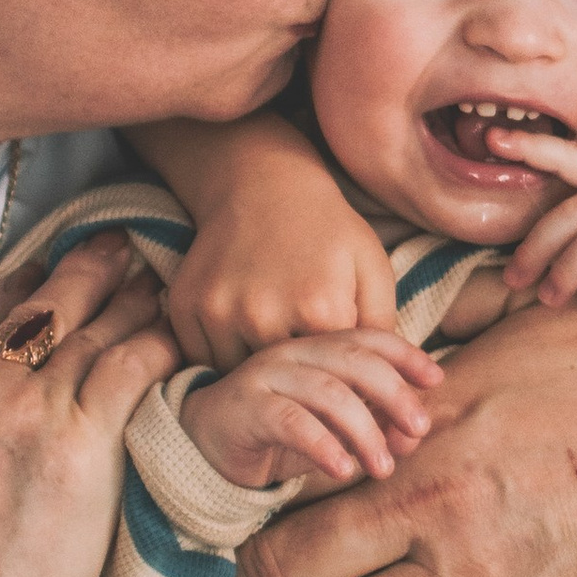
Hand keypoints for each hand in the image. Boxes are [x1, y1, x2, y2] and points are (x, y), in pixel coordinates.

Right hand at [0, 236, 176, 576]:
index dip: (34, 282)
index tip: (62, 270)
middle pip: (43, 301)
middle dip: (89, 268)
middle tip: (122, 245)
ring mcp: (18, 405)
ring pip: (93, 325)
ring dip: (133, 296)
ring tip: (162, 276)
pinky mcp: (71, 441)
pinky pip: (131, 366)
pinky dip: (160, 343)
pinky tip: (182, 335)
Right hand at [157, 119, 398, 370]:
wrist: (262, 183)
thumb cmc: (328, 231)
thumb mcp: (372, 270)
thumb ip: (383, 332)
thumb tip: (390, 392)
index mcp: (319, 307)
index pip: (336, 381)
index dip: (345, 389)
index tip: (347, 385)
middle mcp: (264, 313)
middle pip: (286, 386)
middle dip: (300, 390)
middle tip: (308, 381)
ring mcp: (219, 310)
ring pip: (240, 378)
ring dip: (257, 379)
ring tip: (273, 361)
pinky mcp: (187, 308)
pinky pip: (203, 360)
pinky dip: (221, 362)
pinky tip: (242, 344)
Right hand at [182, 326, 443, 488]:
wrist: (202, 439)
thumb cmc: (276, 428)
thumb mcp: (329, 424)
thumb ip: (371, 421)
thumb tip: (415, 434)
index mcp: (317, 344)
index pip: (369, 338)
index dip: (405, 354)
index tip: (437, 379)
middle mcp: (292, 350)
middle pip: (354, 361)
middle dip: (394, 394)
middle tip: (419, 429)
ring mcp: (266, 375)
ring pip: (328, 392)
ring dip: (364, 431)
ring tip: (384, 466)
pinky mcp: (246, 406)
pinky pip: (291, 422)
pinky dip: (323, 445)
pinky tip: (342, 470)